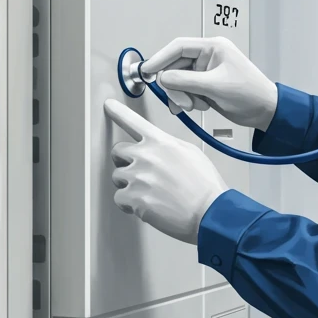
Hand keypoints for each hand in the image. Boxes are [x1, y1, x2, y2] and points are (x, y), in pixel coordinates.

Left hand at [105, 99, 227, 243]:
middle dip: (124, 161)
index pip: (134, 121)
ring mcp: (138, 176)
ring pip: (117, 176)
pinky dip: (128, 204)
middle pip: (118, 151)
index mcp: (161, 142)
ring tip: (148, 192)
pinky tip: (144, 205)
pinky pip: (119, 198)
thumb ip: (168, 147)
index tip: (109, 106)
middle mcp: (146, 155)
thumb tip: (159, 151)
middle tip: (137, 171)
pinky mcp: (134, 197)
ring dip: (128, 184)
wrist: (208, 211)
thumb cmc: (204, 186)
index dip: (118, 112)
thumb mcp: (191, 153)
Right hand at [140, 36, 277, 130]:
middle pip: (175, 66)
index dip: (160, 58)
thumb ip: (186, 81)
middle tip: (181, 101)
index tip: (147, 71)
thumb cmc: (250, 92)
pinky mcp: (205, 86)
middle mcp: (207, 57)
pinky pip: (185, 90)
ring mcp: (206, 72)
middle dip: (175, 86)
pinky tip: (198, 106)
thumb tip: (162, 78)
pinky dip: (187, 100)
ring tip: (195, 105)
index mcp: (213, 47)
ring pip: (178, 81)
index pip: (178, 47)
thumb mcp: (215, 86)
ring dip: (182, 96)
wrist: (265, 111)